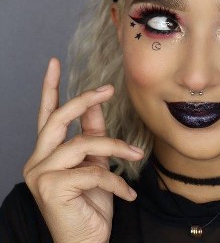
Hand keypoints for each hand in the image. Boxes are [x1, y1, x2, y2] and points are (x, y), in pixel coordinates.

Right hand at [23, 58, 142, 242]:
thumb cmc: (91, 204)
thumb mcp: (96, 163)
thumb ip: (93, 133)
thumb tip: (97, 103)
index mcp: (48, 152)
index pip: (47, 114)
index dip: (50, 87)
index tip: (54, 62)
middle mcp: (38, 160)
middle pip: (58, 119)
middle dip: (84, 100)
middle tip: (107, 90)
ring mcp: (41, 175)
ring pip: (83, 144)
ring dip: (115, 148)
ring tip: (135, 157)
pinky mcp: (51, 188)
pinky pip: (93, 172)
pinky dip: (116, 181)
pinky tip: (128, 194)